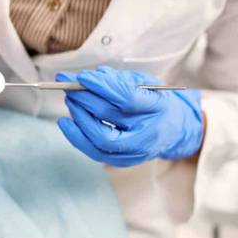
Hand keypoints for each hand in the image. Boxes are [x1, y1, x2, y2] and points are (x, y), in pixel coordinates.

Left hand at [56, 66, 203, 166]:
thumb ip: (119, 79)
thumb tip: (90, 78)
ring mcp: (135, 151)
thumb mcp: (145, 83)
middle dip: (84, 98)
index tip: (82, 76)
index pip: (126, 97)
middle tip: (69, 85)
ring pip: (99, 137)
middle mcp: (148, 132)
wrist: (172, 129)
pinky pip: (95, 151)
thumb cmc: (154, 101)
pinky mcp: (122, 161)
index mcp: (157, 106)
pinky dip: (77, 136)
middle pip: (108, 116)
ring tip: (70, 99)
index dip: (101, 86)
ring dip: (79, 116)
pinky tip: (66, 122)